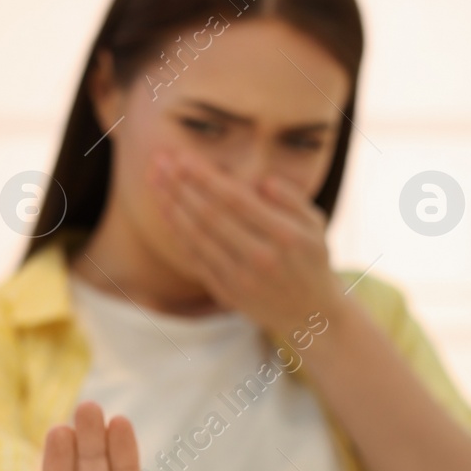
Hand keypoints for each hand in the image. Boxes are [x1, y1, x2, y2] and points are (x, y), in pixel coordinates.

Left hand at [148, 148, 342, 339]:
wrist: (310, 313)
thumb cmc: (311, 259)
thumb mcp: (315, 224)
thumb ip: (292, 199)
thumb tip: (262, 181)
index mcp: (284, 235)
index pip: (236, 199)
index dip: (205, 177)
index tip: (183, 157)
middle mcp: (260, 258)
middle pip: (210, 215)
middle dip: (181, 185)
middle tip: (159, 162)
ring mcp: (241, 278)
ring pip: (197, 236)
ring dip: (172, 206)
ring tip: (155, 181)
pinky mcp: (227, 292)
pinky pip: (196, 258)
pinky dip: (178, 233)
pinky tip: (167, 210)